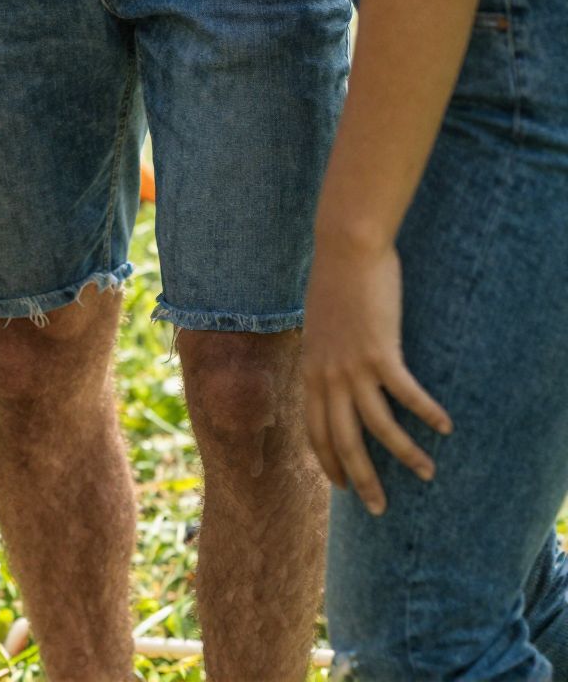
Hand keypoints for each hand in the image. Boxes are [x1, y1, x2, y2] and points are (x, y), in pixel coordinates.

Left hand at [302, 233, 450, 515]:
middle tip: (379, 508)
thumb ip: (325, 352)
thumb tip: (334, 369)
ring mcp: (354, 367)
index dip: (328, 461)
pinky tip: (445, 426)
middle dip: (362, 479)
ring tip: (426, 473)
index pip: (316, 430)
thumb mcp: (319, 324)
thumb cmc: (334, 280)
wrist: (344, 248)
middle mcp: (329, 376)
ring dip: (405, 454)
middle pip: (345, 441)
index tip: (340, 486)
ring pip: (379, 427)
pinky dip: (426, 412)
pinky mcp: (380, 353)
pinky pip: (407, 395)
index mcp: (312, 371)